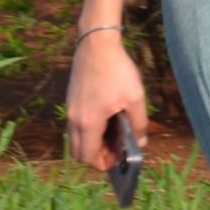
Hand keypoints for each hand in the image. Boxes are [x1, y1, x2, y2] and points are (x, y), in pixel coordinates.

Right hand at [65, 32, 146, 173]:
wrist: (96, 46)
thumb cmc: (117, 71)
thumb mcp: (135, 98)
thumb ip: (138, 124)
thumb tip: (140, 143)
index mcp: (88, 123)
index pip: (87, 157)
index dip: (103, 163)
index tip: (119, 158)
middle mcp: (74, 120)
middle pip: (79, 152)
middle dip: (97, 156)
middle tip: (117, 149)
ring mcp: (70, 111)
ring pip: (76, 139)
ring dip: (92, 143)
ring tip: (115, 134)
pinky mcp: (71, 102)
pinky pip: (76, 126)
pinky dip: (88, 131)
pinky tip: (107, 120)